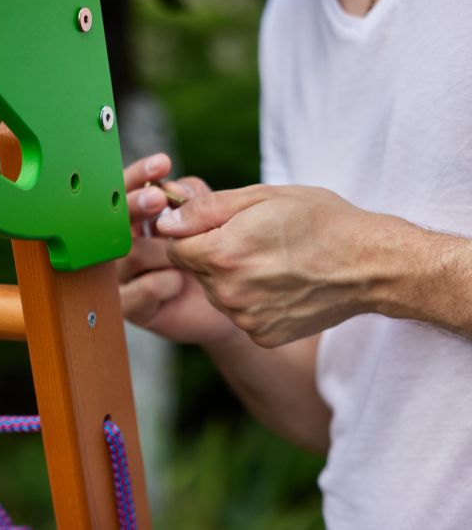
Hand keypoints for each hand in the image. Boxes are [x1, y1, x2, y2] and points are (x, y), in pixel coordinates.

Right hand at [117, 154, 237, 344]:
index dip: (139, 176)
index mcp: (140, 219)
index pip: (128, 190)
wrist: (233, 302)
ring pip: (130, 254)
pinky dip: (167, 283)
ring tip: (189, 259)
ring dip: (162, 251)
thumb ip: (196, 200)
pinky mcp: (132, 306)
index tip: (162, 164)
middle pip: (115, 220)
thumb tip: (173, 189)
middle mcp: (125, 244)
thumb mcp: (215, 220)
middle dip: (136, 206)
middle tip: (158, 200)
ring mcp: (125, 276)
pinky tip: (181, 285)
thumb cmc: (220, 255)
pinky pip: (144, 287)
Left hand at [157, 184, 407, 346]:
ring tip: (272, 262)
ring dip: (230, 278)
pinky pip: (240, 315)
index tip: (218, 225)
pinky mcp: (262, 336)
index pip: (173, 247)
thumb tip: (165, 222)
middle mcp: (227, 293)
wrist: (370, 265)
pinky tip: (281, 285)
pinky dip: (252, 301)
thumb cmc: (319, 221)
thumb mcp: (262, 197)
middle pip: (195, 272)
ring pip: (216, 294)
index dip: (191, 233)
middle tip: (253, 241)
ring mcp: (245, 319)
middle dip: (212, 255)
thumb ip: (205, 210)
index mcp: (222, 254)